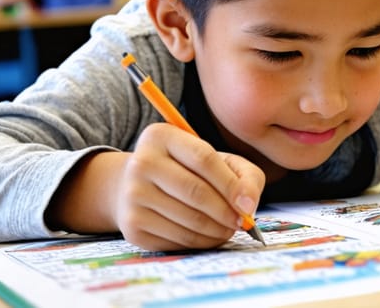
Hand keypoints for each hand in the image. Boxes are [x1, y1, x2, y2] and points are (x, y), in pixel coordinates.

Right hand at [115, 123, 264, 250]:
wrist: (135, 186)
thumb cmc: (187, 170)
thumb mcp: (218, 160)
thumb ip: (243, 175)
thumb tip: (248, 204)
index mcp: (162, 136)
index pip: (204, 159)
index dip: (231, 184)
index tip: (248, 204)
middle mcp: (141, 163)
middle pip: (195, 192)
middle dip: (226, 212)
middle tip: (242, 222)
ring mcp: (132, 195)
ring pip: (188, 220)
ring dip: (217, 230)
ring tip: (229, 228)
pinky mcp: (131, 226)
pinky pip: (176, 239)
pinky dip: (201, 242)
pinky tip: (210, 235)